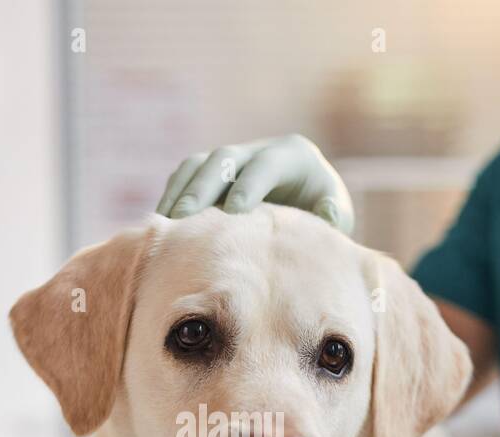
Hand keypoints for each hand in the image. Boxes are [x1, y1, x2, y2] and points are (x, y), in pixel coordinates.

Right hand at [155, 134, 354, 233]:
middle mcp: (260, 149)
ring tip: (165, 222)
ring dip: (180, 190)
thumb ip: (333, 216)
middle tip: (184, 218)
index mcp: (294, 155)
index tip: (232, 213)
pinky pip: (187, 176)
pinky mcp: (215, 171)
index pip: (266, 165)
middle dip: (203, 187)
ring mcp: (234, 158)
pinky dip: (173, 195)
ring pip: (199, 163)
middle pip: (224, 158)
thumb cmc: (324, 213)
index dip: (248, 186)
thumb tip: (327, 214)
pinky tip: (162, 224)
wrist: (310, 204)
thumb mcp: (338, 215)